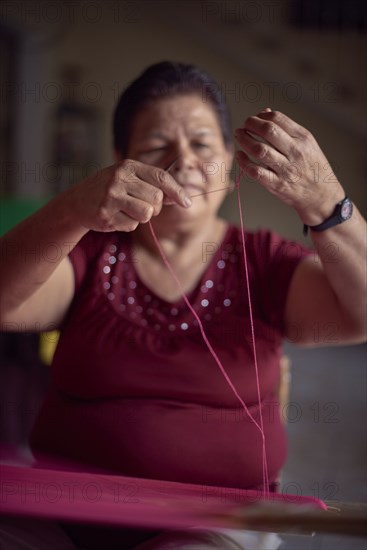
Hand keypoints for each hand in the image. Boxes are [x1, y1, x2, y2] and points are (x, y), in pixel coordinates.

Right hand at [69, 159, 191, 232]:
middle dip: (155, 206)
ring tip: (128, 210)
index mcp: (128, 166)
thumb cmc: (111, 189)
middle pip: (156, 198)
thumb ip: (153, 186)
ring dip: (142, 216)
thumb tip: (181, 198)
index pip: (161, 178)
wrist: (77, 202)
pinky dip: (128, 224)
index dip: (177, 191)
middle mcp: (119, 179)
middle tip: (141, 205)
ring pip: (146, 214)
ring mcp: (110, 197)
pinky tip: (115, 216)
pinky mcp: (105, 215)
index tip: (187, 203)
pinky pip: (131, 225)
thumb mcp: (130, 180)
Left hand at [234, 110, 344, 224]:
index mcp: (303, 138)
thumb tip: (265, 112)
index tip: (254, 119)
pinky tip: (239, 156)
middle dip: (251, 124)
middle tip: (244, 126)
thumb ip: (286, 128)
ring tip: (239, 135)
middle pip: (268, 131)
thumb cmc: (312, 167)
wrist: (321, 195)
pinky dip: (244, 162)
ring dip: (244, 140)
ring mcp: (286, 169)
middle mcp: (295, 152)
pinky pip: (256, 171)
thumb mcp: (306, 144)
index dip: (261, 116)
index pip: (278, 119)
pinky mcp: (277, 184)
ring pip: (260, 150)